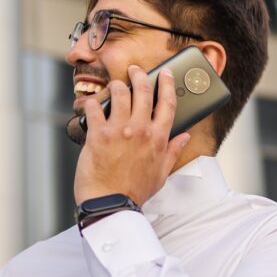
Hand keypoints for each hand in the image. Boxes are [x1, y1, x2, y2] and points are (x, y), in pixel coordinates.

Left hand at [74, 65, 190, 206]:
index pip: (168, 103)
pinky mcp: (98, 134)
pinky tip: (92, 105)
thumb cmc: (134, 192)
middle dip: (139, 75)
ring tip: (115, 86)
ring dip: (117, 85)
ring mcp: (119, 131)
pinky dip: (92, 103)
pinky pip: (94, 107)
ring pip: (119, 93)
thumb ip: (173, 151)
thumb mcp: (161, 173)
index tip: (165, 74)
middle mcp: (140, 130)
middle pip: (143, 91)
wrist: (111, 205)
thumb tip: (184, 137)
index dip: (167, 84)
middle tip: (135, 71)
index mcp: (159, 139)